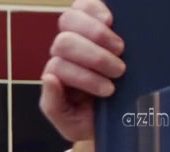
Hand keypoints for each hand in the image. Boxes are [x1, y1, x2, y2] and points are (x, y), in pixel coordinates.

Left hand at [39, 0, 126, 141]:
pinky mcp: (96, 21)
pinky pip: (85, 5)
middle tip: (118, 70)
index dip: (83, 77)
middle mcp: (63, 54)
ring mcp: (78, 35)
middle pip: (64, 42)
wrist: (116, 118)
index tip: (108, 91)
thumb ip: (53, 104)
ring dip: (98, 34)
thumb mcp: (69, 123)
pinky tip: (110, 20)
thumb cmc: (91, 120)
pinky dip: (96, 9)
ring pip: (70, 19)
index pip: (58, 66)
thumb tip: (49, 78)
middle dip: (94, 57)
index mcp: (56, 75)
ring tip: (120, 49)